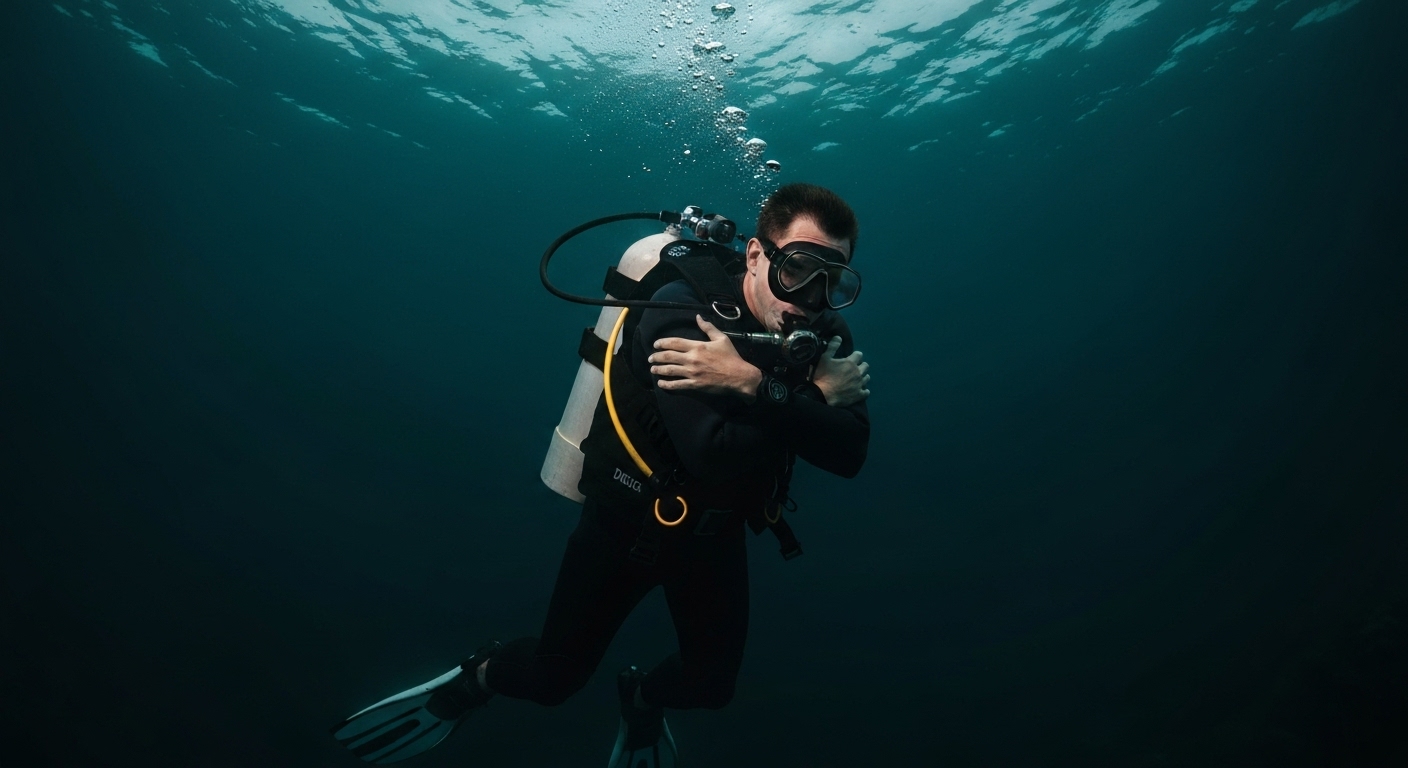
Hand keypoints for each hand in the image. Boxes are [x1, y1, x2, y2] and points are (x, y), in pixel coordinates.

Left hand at [649, 315, 763, 399]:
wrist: (739, 376)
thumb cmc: (731, 357)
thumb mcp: (721, 338)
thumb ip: (708, 328)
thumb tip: (698, 317)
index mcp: (697, 346)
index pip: (675, 342)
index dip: (662, 343)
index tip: (655, 344)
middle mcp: (692, 359)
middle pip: (668, 356)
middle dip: (656, 357)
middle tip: (650, 358)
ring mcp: (692, 373)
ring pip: (670, 370)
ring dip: (658, 370)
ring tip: (652, 369)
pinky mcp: (695, 384)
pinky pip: (677, 385)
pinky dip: (667, 384)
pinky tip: (661, 383)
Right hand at [813, 336, 869, 407]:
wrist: (822, 395)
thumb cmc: (822, 375)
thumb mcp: (824, 358)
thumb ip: (832, 347)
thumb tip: (839, 337)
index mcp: (850, 362)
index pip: (859, 355)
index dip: (855, 355)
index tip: (850, 358)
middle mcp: (858, 372)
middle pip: (866, 366)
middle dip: (861, 365)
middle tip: (853, 368)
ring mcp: (859, 384)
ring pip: (867, 378)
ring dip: (862, 377)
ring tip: (856, 379)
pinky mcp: (859, 395)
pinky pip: (866, 392)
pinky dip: (864, 390)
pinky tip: (859, 390)